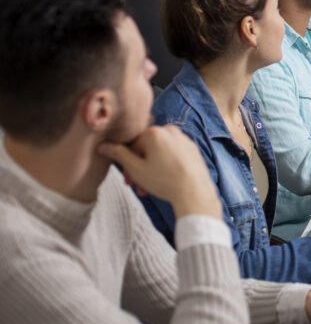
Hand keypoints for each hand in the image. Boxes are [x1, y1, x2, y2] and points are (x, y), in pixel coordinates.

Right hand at [96, 125, 221, 218]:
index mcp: (155, 132)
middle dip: (138, 169)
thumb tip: (103, 146)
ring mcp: (184, 139)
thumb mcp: (136, 169)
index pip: (132, 145)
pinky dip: (165, 166)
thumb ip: (118, 155)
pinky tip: (163, 182)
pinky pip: (172, 155)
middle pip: (146, 149)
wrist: (194, 192)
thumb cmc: (165, 181)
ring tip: (148, 189)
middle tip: (136, 185)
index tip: (127, 177)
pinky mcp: (192, 149)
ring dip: (150, 170)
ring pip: (159, 153)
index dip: (126, 163)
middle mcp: (171, 131)